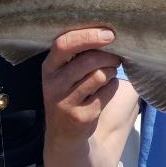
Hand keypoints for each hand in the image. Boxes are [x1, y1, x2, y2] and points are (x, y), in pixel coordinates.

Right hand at [42, 28, 119, 147]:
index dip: (88, 36)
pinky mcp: (81, 116)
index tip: (109, 34)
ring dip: (111, 71)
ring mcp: (65, 102)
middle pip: (88, 60)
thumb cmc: (70, 92)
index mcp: (49, 66)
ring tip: (109, 73)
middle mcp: (53, 84)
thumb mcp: (65, 72)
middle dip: (108, 56)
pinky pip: (107, 92)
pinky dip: (112, 86)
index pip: (64, 43)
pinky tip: (106, 89)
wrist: (64, 134)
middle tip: (116, 57)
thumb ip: (79, 54)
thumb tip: (107, 33)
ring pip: (99, 75)